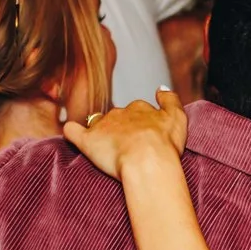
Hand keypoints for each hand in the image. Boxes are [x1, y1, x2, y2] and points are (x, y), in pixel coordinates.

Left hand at [62, 90, 187, 179]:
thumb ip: (170, 100)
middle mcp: (120, 113)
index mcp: (140, 108)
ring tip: (104, 146)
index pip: (137, 110)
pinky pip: (72, 131)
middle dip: (119, 127)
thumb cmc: (165, 145)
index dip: (139, 123)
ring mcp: (102, 126)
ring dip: (98, 130)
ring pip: (96, 122)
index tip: (143, 136)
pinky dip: (71, 131)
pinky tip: (72, 133)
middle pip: (116, 116)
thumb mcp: (178, 118)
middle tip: (127, 146)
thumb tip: (161, 87)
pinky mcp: (87, 140)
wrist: (147, 161)